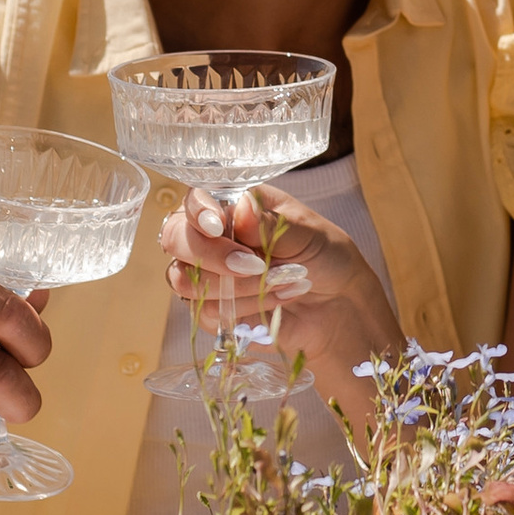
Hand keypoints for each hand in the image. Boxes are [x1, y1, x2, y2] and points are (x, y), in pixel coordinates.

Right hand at [162, 187, 395, 440]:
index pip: (192, 201)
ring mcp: (205, 275)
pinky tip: (280, 299)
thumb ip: (271, 224)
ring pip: (186, 280)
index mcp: (231, 205)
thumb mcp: (308, 232)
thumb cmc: (324, 254)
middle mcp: (209, 238)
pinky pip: (206, 313)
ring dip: (237, 285)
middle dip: (212, 254)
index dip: (198, 212)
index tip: (218, 226)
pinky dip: (246, 308)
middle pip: (175, 239)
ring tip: (283, 280)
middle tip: (254, 264)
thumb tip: (240, 209)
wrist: (338, 304)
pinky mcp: (211, 311)